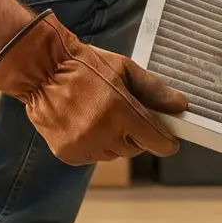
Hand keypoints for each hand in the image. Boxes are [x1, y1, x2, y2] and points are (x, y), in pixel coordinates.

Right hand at [0, 10, 188, 165]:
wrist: (40, 70)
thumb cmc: (84, 65)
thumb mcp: (123, 68)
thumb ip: (153, 89)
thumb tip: (180, 105)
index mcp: (120, 109)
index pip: (157, 142)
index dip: (165, 141)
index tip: (168, 139)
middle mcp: (103, 132)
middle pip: (135, 148)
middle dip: (134, 134)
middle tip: (121, 112)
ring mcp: (84, 145)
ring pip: (113, 154)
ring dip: (113, 140)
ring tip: (98, 115)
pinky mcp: (68, 153)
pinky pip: (92, 157)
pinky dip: (92, 145)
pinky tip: (83, 123)